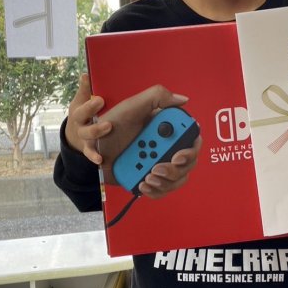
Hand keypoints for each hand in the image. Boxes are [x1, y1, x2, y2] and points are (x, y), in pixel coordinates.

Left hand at [66, 74, 200, 199]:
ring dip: (165, 182)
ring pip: (177, 180)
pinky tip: (143, 184)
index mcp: (169, 129)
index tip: (177, 156)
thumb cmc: (114, 120)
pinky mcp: (150, 177)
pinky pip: (162, 191)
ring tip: (147, 177)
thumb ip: (159, 96)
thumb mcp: (135, 104)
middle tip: (155, 169)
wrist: (95, 142)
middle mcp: (169, 146)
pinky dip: (155, 191)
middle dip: (174, 170)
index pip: (193, 140)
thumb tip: (183, 100)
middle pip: (188, 165)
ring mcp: (160, 163)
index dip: (191, 151)